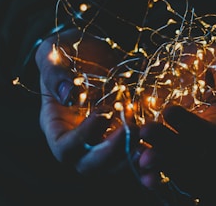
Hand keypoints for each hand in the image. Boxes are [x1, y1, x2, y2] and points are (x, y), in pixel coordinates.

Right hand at [35, 28, 139, 176]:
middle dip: (112, 153)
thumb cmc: (67, 53)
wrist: (92, 50)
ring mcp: (104, 136)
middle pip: (91, 164)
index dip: (83, 138)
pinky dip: (148, 150)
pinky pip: (134, 149)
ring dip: (134, 157)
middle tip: (132, 130)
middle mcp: (80, 137)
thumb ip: (54, 73)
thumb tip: (67, 94)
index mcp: (57, 125)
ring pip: (116, 163)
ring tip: (151, 142)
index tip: (103, 114)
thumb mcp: (53, 55)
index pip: (64, 147)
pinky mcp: (124, 129)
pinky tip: (162, 143)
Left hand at [136, 41, 215, 190]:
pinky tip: (139, 168)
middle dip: (167, 145)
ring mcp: (184, 144)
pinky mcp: (167, 145)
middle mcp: (202, 139)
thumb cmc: (202, 62)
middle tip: (146, 132)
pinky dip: (150, 169)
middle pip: (188, 152)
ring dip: (157, 160)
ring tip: (140, 159)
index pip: (208, 131)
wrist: (183, 70)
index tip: (168, 110)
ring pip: (173, 162)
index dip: (189, 124)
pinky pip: (161, 162)